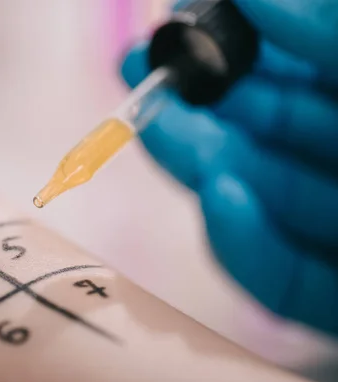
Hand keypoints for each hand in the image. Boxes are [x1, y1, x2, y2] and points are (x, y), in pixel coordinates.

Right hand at [120, 0, 337, 334]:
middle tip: (137, 71)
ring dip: (198, 163)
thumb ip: (331, 36)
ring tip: (150, 125)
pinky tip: (219, 199)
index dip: (236, 49)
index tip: (179, 21)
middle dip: (195, 104)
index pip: (297, 78)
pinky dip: (244, 247)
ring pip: (257, 201)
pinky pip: (283, 282)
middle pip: (263, 137)